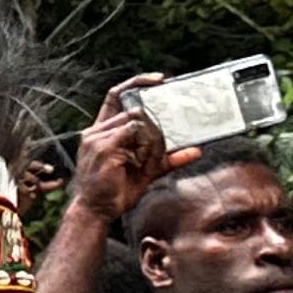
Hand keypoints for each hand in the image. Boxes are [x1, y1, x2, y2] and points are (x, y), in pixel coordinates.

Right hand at [65, 75, 174, 234]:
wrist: (97, 212)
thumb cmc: (117, 192)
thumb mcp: (148, 171)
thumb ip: (168, 158)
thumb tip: (197, 151)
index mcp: (101, 131)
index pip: (116, 95)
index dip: (137, 82)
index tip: (160, 80)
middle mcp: (95, 131)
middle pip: (135, 111)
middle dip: (153, 128)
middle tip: (156, 150)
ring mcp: (97, 138)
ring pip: (137, 121)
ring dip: (150, 141)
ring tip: (145, 162)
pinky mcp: (104, 148)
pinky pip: (134, 134)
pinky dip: (145, 148)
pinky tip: (140, 164)